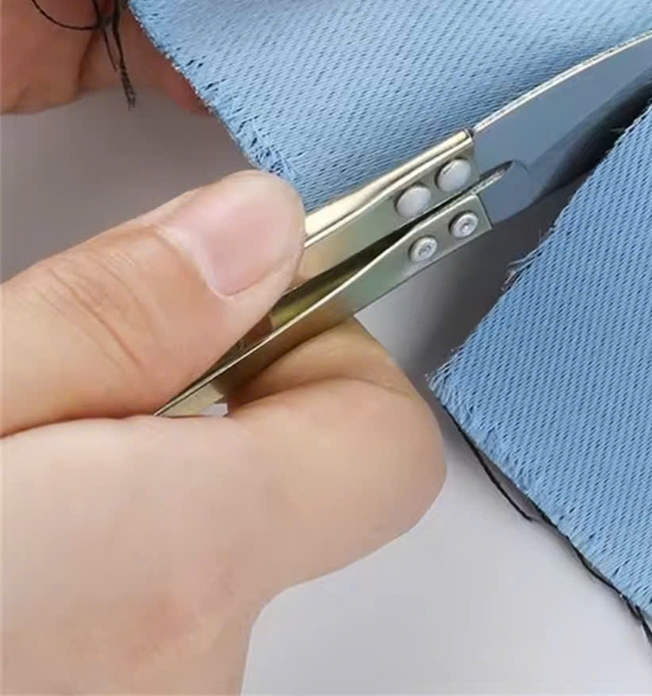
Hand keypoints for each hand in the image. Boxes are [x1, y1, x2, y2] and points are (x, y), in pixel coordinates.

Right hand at [1, 170, 445, 691]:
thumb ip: (114, 317)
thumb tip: (260, 228)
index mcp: (173, 558)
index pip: (386, 436)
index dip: (323, 348)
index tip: (242, 300)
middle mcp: (191, 668)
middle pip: (295, 484)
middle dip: (211, 406)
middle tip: (86, 370)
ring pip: (212, 547)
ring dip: (146, 485)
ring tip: (30, 461)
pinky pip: (154, 608)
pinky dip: (110, 553)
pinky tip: (22, 538)